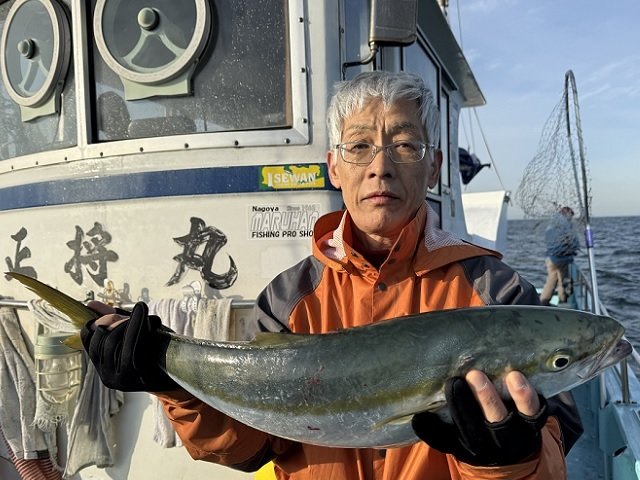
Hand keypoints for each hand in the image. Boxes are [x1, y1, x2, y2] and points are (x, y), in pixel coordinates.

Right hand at [80, 301, 178, 391]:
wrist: (183, 372)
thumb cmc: (158, 350)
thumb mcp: (134, 333)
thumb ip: (113, 320)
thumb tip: (91, 304)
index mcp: (103, 365)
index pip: (87, 339)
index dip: (96, 321)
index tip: (112, 313)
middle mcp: (108, 376)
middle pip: (101, 339)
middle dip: (116, 320)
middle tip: (136, 313)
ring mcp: (122, 380)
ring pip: (113, 342)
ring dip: (129, 323)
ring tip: (145, 317)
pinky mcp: (137, 378)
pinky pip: (131, 349)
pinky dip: (138, 326)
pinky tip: (148, 316)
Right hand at [412, 370, 547, 465]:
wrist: (510, 455)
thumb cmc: (474, 435)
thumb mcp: (454, 439)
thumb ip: (438, 428)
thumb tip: (417, 415)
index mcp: (470, 447)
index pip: (456, 433)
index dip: (452, 412)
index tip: (449, 385)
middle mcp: (493, 443)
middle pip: (486, 423)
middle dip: (479, 400)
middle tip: (472, 376)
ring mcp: (516, 435)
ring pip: (515, 418)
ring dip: (514, 398)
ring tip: (510, 377)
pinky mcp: (534, 425)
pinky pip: (535, 412)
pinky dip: (528, 397)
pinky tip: (519, 379)